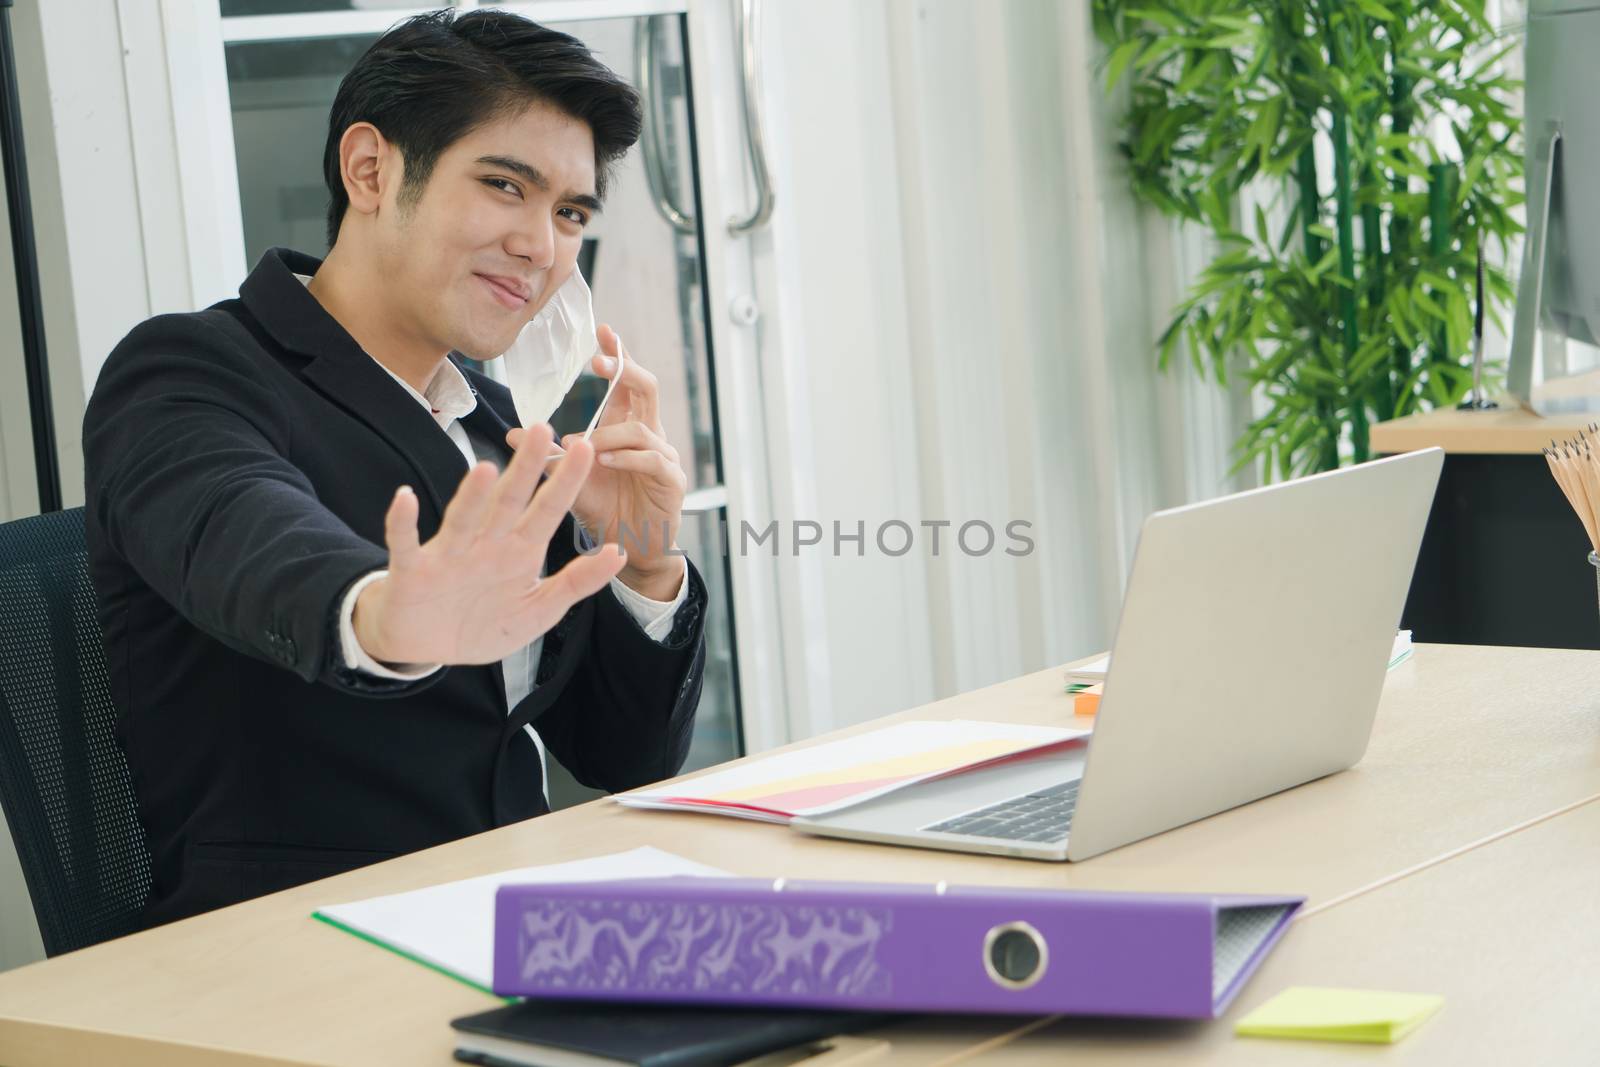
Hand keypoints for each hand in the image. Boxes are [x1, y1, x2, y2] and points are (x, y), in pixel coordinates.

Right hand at [353, 426, 624, 664]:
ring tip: (483, 468)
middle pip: (508, 502)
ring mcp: (449, 554)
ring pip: (462, 519)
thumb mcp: (538, 609)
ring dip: (471, 496)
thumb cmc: (481, 623)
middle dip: (525, 470)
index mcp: (518, 552)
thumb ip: (576, 583)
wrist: (424, 646)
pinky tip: (405, 499)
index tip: (586, 449)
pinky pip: (406, 543)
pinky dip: (404, 523)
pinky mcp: (413, 570)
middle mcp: (485, 544)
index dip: (566, 483)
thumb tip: (618, 553)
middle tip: (542, 429)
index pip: (547, 511)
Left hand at [511, 325, 686, 600]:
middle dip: (624, 370)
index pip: (626, 383)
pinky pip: (652, 459)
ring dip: (609, 433)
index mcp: (627, 427)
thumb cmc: (606, 511)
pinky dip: (626, 458)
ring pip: (642, 427)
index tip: (603, 331)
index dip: (619, 355)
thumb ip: (548, 457)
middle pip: (646, 388)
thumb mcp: (571, 481)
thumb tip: (514, 435)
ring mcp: (664, 456)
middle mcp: (649, 435)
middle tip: (598, 362)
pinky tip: (605, 461)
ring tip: (583, 445)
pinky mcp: (671, 481)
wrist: (631, 550)